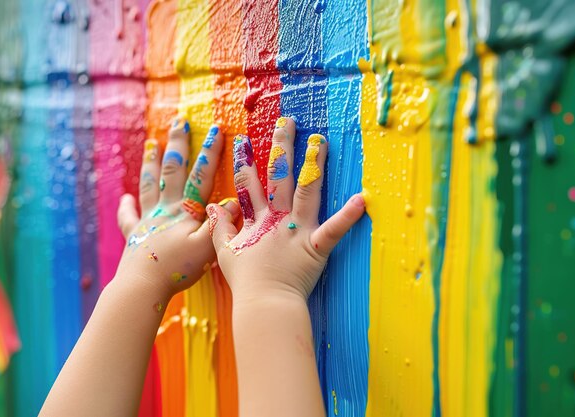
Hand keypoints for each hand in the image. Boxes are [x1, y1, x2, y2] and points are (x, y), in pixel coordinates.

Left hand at [116, 117, 235, 297]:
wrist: (143, 286)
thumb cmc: (177, 269)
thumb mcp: (207, 248)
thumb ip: (220, 224)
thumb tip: (235, 200)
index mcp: (185, 211)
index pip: (200, 175)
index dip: (210, 152)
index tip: (216, 130)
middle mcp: (165, 209)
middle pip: (172, 170)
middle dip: (177, 144)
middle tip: (179, 122)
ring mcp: (148, 220)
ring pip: (150, 184)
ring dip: (152, 162)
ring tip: (151, 144)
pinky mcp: (135, 236)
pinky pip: (129, 217)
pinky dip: (127, 205)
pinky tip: (125, 196)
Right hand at [206, 117, 364, 302]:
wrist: (263, 305)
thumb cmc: (246, 282)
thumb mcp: (225, 252)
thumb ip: (220, 227)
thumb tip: (213, 206)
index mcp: (257, 221)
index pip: (248, 185)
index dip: (245, 162)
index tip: (243, 140)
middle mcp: (277, 219)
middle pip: (278, 177)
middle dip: (282, 148)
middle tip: (287, 123)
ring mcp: (297, 231)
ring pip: (305, 191)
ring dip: (313, 165)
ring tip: (320, 141)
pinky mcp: (316, 247)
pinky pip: (334, 230)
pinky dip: (348, 216)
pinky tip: (362, 199)